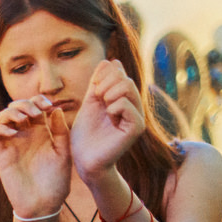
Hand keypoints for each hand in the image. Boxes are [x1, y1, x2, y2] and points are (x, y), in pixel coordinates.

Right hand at [0, 96, 72, 219]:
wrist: (43, 205)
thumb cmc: (56, 182)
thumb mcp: (64, 154)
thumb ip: (61, 132)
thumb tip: (55, 109)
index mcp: (41, 132)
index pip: (35, 107)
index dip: (39, 100)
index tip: (48, 105)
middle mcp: (25, 135)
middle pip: (17, 107)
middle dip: (25, 103)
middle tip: (36, 111)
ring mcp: (12, 144)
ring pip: (2, 117)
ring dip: (12, 112)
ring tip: (24, 119)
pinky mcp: (1, 155)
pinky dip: (1, 128)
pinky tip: (14, 132)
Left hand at [70, 60, 145, 183]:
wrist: (84, 160)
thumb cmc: (85, 136)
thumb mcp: (90, 104)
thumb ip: (98, 84)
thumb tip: (110, 61)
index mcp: (122, 100)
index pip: (120, 73)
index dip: (106, 73)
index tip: (94, 88)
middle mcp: (133, 107)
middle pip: (125, 78)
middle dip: (107, 82)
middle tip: (97, 96)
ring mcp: (136, 118)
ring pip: (128, 88)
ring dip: (110, 92)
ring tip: (103, 105)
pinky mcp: (136, 128)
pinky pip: (129, 105)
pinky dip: (115, 106)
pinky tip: (109, 115)